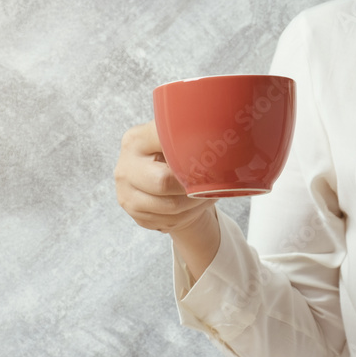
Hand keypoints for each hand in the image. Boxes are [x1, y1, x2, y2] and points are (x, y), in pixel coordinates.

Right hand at [114, 121, 220, 278]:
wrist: (162, 182)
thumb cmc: (177, 157)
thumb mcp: (179, 140)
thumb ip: (192, 136)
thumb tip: (230, 135)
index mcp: (136, 140)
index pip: (162, 146)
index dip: (188, 156)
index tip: (206, 159)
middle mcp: (125, 166)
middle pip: (163, 182)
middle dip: (191, 186)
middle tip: (208, 183)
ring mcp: (125, 192)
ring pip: (169, 206)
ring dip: (193, 205)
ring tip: (205, 196)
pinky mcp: (133, 213)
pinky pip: (166, 221)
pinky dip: (185, 217)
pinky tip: (191, 207)